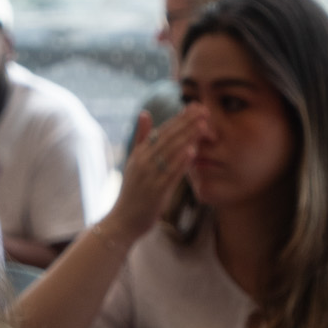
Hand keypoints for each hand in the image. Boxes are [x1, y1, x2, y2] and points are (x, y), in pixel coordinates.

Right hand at [106, 109, 200, 245]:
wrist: (123, 220)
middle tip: (204, 110)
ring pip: (170, 152)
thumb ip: (141, 138)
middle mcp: (143, 161)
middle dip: (187, 122)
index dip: (180, 118)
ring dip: (187, 137)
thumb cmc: (132, 192)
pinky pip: (169, 173)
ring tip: (203, 125)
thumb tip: (145, 113)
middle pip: (168, 137)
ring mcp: (148, 175)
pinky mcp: (155, 191)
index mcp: (140, 153)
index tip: (195, 106)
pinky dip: (180, 162)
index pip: (163, 130)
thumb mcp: (134, 162)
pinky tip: (192, 151)